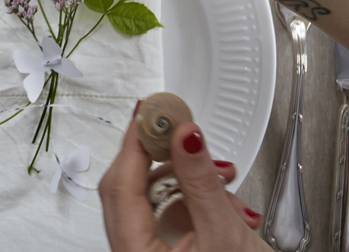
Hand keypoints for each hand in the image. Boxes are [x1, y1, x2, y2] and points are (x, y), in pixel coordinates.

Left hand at [98, 114, 264, 250]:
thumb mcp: (223, 234)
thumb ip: (200, 182)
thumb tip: (184, 135)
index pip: (120, 185)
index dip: (134, 142)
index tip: (150, 110)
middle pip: (132, 188)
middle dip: (164, 157)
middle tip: (181, 128)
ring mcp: (151, 251)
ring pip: (156, 199)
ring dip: (191, 181)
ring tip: (223, 176)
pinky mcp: (170, 251)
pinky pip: (173, 214)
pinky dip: (198, 201)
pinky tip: (228, 202)